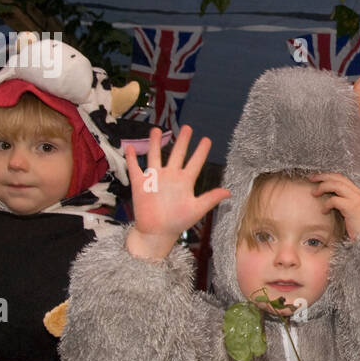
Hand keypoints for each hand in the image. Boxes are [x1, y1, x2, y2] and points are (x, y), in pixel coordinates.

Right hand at [125, 126, 230, 260]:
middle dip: (182, 141)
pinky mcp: (140, 184)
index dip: (201, 151)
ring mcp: (155, 179)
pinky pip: (135, 168)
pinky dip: (132, 158)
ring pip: (155, 156)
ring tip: (157, 130)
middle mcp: (170, 177)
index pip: (195, 163)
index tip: (207, 139)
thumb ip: (210, 199)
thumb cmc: (178, 222)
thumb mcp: (197, 210)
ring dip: (155, 143)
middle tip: (187, 127)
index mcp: (184, 182)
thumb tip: (229, 192)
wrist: (157, 233)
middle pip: (177, 154)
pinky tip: (130, 147)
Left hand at [311, 172, 359, 239]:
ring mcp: (356, 199)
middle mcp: (358, 193)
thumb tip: (327, 197)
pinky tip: (324, 211)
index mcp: (357, 193)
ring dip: (323, 187)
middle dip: (323, 177)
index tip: (316, 178)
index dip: (328, 176)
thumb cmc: (358, 229)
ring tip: (314, 193)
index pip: (341, 178)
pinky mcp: (352, 207)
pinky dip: (327, 204)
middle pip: (338, 178)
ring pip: (336, 185)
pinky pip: (335, 200)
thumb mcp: (349, 212)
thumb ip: (341, 203)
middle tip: (311, 179)